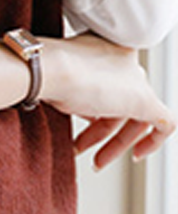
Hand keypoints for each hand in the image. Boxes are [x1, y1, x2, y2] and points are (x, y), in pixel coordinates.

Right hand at [40, 33, 175, 169]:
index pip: (111, 89)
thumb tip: (79, 115)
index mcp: (110, 52)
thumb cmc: (48, 76)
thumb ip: (76, 98)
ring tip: (96, 161)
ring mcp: (136, 80)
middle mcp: (127, 61)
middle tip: (81, 150)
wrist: (49, 69)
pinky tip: (139, 155)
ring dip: (115, 144)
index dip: (97, 116)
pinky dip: (154, 141)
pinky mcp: (143, 100)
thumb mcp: (63, 87)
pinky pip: (164, 123)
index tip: (85, 130)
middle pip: (122, 105)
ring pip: (136, 117)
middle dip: (102, 134)